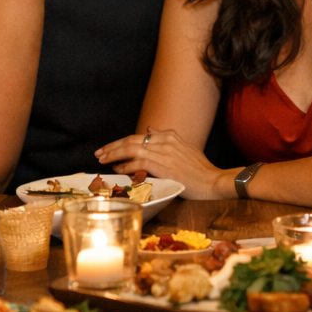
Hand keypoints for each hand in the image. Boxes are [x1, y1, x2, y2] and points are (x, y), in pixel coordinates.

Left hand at [94, 128, 229, 198]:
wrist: (212, 181)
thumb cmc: (200, 169)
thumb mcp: (184, 148)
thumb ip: (165, 138)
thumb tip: (149, 129)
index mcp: (169, 136)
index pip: (139, 136)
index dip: (122, 142)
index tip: (111, 148)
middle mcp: (165, 141)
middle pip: (132, 140)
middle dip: (113, 146)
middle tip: (99, 153)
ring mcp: (163, 153)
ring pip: (131, 149)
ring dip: (114, 154)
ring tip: (103, 160)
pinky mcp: (163, 166)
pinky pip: (138, 163)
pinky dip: (126, 166)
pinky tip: (118, 170)